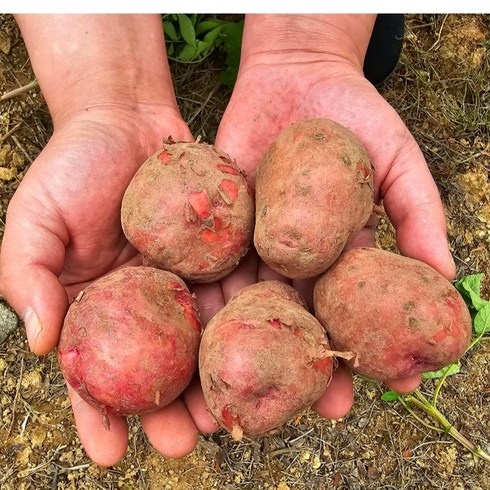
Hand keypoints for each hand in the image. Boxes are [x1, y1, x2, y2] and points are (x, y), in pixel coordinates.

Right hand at [0, 106, 219, 464]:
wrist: (127, 118)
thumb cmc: (73, 166)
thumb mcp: (34, 219)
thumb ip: (27, 278)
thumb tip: (38, 341)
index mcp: (97, 304)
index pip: (94, 371)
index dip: (99, 414)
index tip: (110, 454)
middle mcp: (146, 302)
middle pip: (159, 368)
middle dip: (171, 409)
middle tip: (187, 442)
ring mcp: (188, 281)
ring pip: (205, 340)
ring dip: (218, 378)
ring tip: (232, 414)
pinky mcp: (223, 254)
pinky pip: (239, 289)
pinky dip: (251, 318)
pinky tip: (264, 345)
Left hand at [214, 14, 455, 401]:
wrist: (296, 74)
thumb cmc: (356, 117)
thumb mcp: (398, 163)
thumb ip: (419, 215)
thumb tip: (447, 275)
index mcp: (337, 256)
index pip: (354, 313)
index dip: (372, 348)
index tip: (389, 385)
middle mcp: (293, 260)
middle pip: (299, 320)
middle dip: (308, 364)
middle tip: (319, 411)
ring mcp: (252, 243)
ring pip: (249, 303)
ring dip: (249, 347)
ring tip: (254, 389)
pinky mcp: (217, 223)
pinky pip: (208, 262)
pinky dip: (206, 296)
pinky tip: (205, 333)